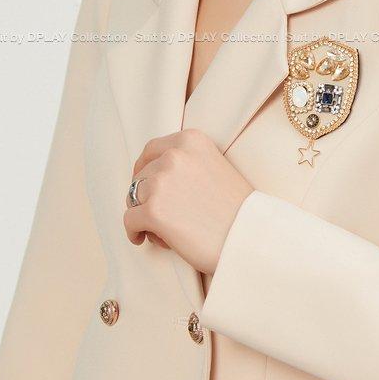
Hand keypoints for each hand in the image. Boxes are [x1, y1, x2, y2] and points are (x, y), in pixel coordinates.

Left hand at [123, 127, 252, 275]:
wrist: (249, 236)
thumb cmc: (236, 208)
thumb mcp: (213, 167)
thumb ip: (185, 163)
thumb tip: (149, 177)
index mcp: (191, 140)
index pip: (151, 149)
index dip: (144, 168)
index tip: (145, 184)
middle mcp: (174, 155)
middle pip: (140, 176)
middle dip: (145, 196)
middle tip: (162, 215)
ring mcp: (161, 182)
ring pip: (132, 198)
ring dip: (142, 214)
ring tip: (162, 230)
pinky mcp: (153, 210)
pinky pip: (129, 221)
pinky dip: (134, 232)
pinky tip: (143, 238)